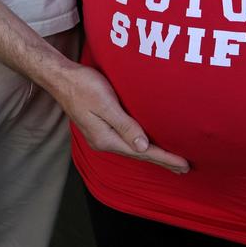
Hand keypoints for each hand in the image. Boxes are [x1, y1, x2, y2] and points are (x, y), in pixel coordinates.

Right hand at [56, 63, 188, 174]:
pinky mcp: (101, 127)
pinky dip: (141, 145)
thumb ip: (124, 125)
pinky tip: (146, 144)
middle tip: (184, 168)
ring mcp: (101, 136)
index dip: (164, 158)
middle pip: (138, 154)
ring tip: (170, 160)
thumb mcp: (105, 103)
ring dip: (152, 154)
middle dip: (161, 160)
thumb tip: (143, 146)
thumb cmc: (83, 85)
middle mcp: (104, 141)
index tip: (184, 164)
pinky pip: (126, 140)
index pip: (142, 152)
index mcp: (106, 138)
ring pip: (133, 148)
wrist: (61, 78)